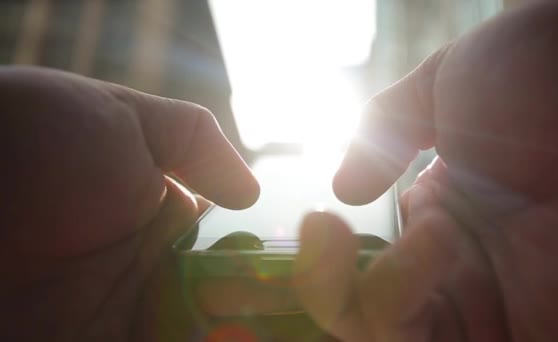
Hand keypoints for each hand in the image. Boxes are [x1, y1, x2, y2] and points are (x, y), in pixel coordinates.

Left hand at [0, 66, 288, 340]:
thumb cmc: (41, 140)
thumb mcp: (129, 120)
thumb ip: (197, 144)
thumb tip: (250, 191)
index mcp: (159, 220)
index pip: (231, 256)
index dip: (268, 273)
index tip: (305, 281)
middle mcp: (143, 273)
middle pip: (220, 306)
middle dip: (261, 313)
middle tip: (301, 322)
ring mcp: (118, 317)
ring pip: (196, 335)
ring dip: (239, 335)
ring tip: (287, 337)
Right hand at [296, 1, 557, 340]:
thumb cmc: (543, 75)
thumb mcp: (442, 91)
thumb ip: (383, 131)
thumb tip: (342, 189)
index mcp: (442, 219)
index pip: (368, 269)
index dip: (329, 260)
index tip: (320, 218)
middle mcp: (460, 270)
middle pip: (368, 318)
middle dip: (325, 285)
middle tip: (323, 229)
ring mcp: (490, 306)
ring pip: (389, 340)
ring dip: (365, 292)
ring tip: (410, 226)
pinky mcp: (522, 336)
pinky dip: (402, 298)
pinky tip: (436, 236)